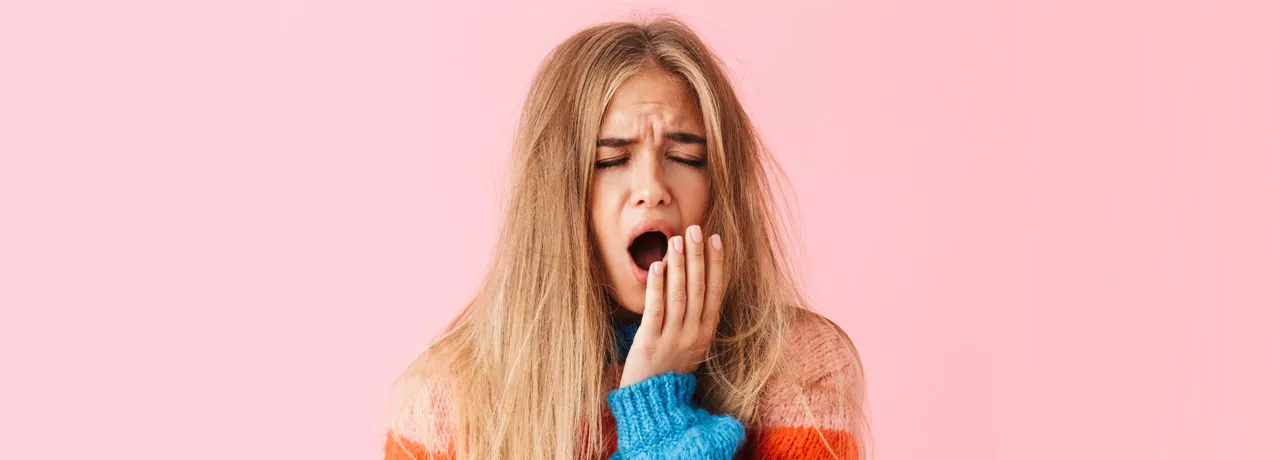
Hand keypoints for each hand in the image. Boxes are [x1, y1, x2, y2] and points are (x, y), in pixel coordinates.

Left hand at [619, 224, 726, 387]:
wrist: (654, 402)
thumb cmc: (671, 369)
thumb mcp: (693, 344)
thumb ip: (696, 316)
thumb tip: (697, 281)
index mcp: (706, 332)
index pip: (715, 291)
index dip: (716, 264)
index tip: (715, 239)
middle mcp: (693, 333)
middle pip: (698, 288)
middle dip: (697, 256)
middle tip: (695, 229)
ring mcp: (672, 338)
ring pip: (678, 294)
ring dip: (678, 264)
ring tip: (677, 240)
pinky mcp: (650, 342)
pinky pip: (656, 309)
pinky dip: (657, 286)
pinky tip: (658, 265)